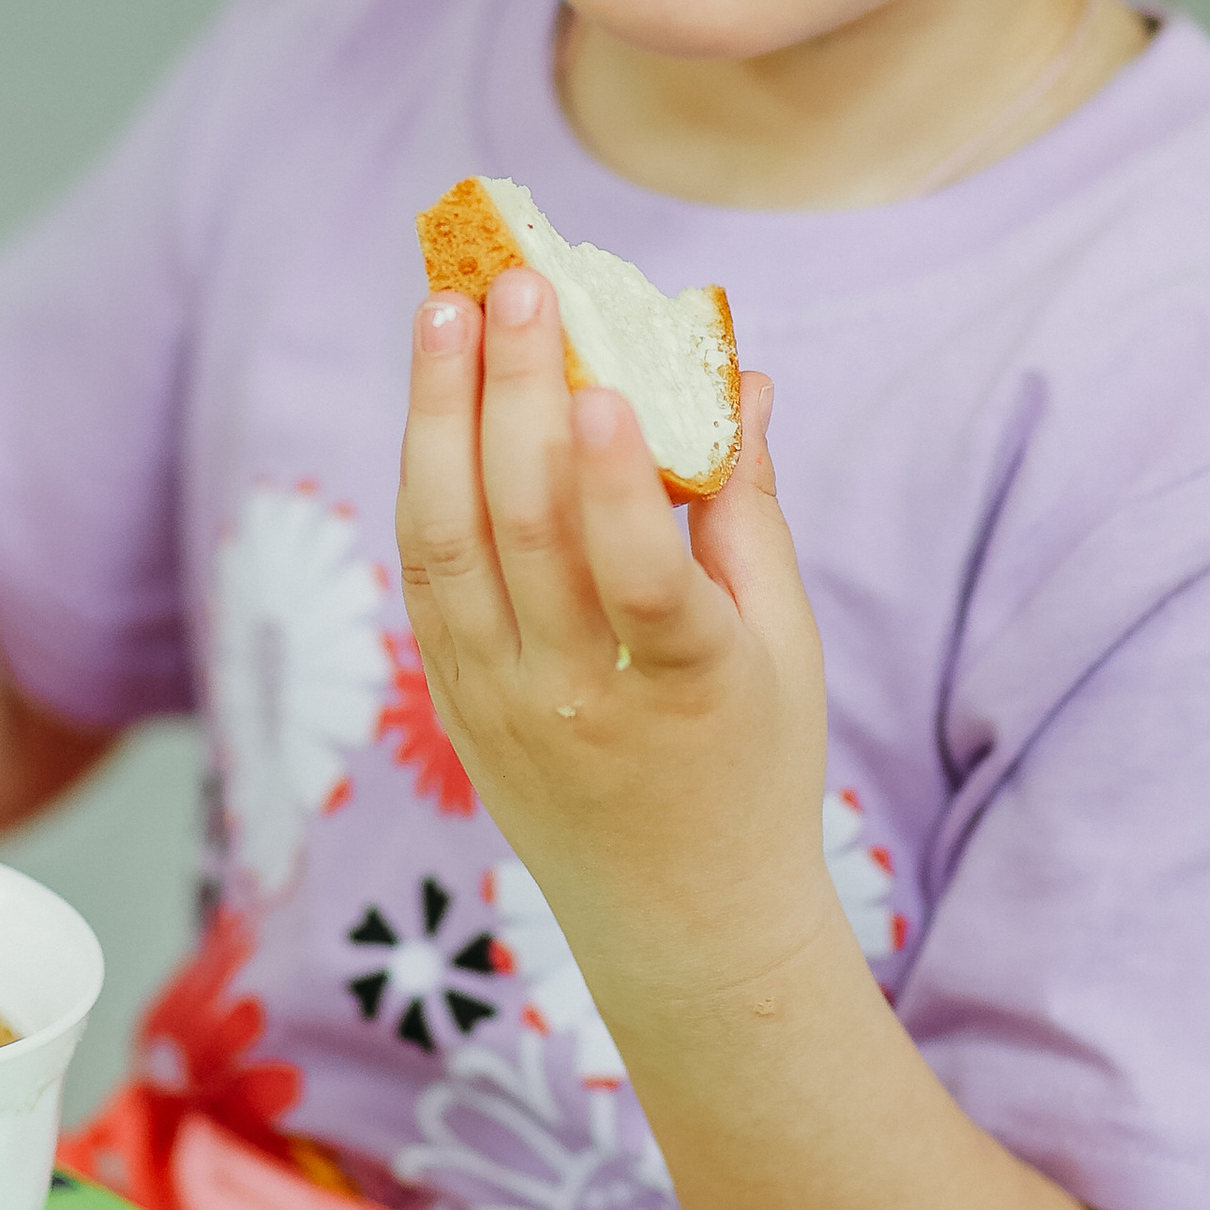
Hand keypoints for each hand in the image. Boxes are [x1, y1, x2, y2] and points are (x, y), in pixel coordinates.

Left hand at [393, 275, 831, 1015]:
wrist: (681, 925)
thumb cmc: (752, 768)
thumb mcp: (787, 647)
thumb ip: (751, 511)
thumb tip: (741, 374)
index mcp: (687, 688)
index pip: (639, 579)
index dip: (619, 481)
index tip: (606, 385)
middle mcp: (576, 700)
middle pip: (523, 533)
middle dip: (511, 394)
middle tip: (513, 284)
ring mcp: (498, 706)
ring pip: (446, 546)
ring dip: (437, 417)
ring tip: (443, 312)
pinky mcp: (451, 706)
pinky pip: (424, 579)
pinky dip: (423, 479)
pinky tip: (430, 399)